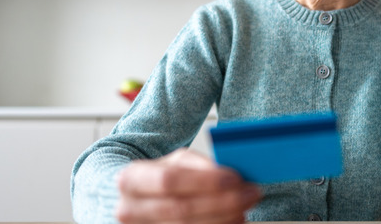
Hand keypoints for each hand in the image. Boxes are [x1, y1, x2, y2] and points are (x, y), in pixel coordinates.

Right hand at [115, 148, 261, 223]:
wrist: (135, 199)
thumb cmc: (158, 177)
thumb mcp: (173, 162)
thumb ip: (197, 165)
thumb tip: (227, 173)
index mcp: (132, 179)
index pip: (170, 180)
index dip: (205, 181)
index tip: (236, 178)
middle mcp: (129, 209)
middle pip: (182, 209)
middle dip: (223, 202)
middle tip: (251, 194)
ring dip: (224, 219)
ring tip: (245, 208)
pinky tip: (233, 221)